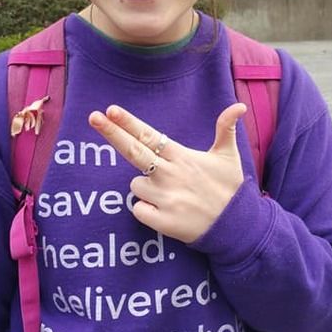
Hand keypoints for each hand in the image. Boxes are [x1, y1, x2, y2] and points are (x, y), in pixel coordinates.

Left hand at [89, 103, 245, 242]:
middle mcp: (170, 174)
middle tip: (93, 117)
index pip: (149, 135)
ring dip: (146, 188)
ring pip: (136, 186)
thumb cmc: (229, 188)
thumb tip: (239, 105)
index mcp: (182, 156)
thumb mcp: (228, 156)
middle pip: (133, 150)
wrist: (236, 227)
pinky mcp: (162, 221)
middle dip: (111, 132)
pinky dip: (146, 210)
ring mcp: (165, 198)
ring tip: (172, 195)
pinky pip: (138, 210)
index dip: (128, 122)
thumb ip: (226, 129)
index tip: (110, 109)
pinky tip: (166, 211)